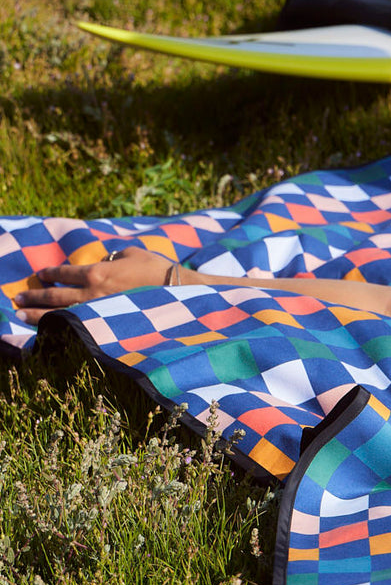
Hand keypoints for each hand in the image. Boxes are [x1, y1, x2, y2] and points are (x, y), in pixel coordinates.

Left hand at [14, 246, 181, 324]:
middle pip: (55, 296)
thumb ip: (113, 257)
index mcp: (96, 272)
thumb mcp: (132, 254)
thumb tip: (106, 261)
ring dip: (38, 315)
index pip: (63, 273)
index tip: (39, 276)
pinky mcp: (110, 327)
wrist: (179, 295)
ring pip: (61, 315)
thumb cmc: (158, 271)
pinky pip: (79, 328)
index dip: (49, 274)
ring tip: (21, 315)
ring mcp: (100, 313)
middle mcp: (92, 293)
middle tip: (17, 298)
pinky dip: (61, 329)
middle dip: (33, 297)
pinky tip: (50, 331)